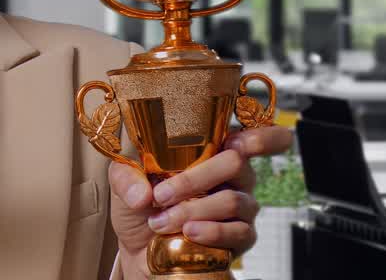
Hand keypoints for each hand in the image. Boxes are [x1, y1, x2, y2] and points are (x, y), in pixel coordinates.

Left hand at [107, 125, 293, 278]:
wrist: (141, 250)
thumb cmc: (142, 206)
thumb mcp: (124, 183)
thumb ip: (126, 177)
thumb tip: (143, 193)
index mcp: (212, 151)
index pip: (253, 136)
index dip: (261, 136)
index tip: (237, 142)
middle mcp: (233, 176)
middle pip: (236, 163)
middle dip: (195, 179)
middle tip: (161, 195)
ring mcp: (241, 207)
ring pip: (233, 200)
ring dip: (193, 210)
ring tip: (160, 222)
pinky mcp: (242, 237)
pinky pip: (239, 232)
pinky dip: (211, 232)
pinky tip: (189, 233)